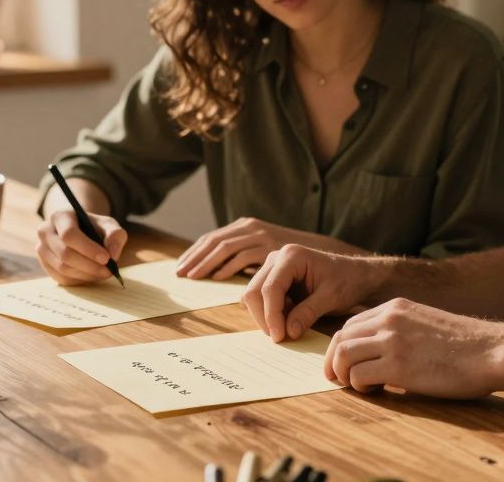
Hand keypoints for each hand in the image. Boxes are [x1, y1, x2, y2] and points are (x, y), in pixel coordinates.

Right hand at [35, 209, 126, 285]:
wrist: (79, 231)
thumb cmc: (94, 227)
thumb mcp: (108, 224)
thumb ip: (115, 235)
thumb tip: (112, 254)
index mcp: (60, 216)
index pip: (69, 234)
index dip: (88, 248)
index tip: (106, 258)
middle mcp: (45, 232)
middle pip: (65, 254)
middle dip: (89, 265)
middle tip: (109, 270)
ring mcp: (41, 249)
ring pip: (63, 268)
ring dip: (86, 274)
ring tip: (103, 273)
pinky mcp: (45, 265)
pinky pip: (61, 278)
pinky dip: (79, 280)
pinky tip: (92, 275)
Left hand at [176, 217, 299, 279]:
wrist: (324, 253)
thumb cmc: (290, 261)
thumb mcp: (261, 253)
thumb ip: (241, 258)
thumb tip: (216, 271)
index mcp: (244, 226)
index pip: (211, 237)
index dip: (193, 252)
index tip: (179, 266)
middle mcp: (250, 227)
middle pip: (213, 240)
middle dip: (194, 258)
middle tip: (179, 274)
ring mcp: (260, 235)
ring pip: (225, 248)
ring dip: (206, 264)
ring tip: (193, 277)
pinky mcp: (270, 246)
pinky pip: (243, 256)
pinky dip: (228, 267)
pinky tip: (217, 277)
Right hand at [241, 244, 383, 342]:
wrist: (355, 275)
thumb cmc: (347, 281)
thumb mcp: (331, 298)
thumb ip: (308, 313)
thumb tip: (288, 332)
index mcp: (291, 256)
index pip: (270, 288)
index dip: (271, 315)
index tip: (279, 337)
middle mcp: (276, 258)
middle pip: (254, 291)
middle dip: (264, 318)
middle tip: (280, 338)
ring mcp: (272, 267)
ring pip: (253, 296)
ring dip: (266, 316)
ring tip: (287, 328)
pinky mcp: (273, 278)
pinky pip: (261, 299)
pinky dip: (270, 313)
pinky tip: (289, 318)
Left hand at [325, 298, 502, 397]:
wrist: (492, 351)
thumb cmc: (467, 345)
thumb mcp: (427, 324)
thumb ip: (402, 331)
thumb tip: (382, 355)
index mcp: (396, 308)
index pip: (350, 324)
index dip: (342, 346)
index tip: (345, 364)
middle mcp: (389, 319)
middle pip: (340, 338)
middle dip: (334, 361)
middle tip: (339, 379)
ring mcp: (392, 341)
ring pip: (343, 355)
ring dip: (344, 375)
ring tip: (358, 387)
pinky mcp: (398, 366)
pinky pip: (359, 376)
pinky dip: (360, 387)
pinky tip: (376, 391)